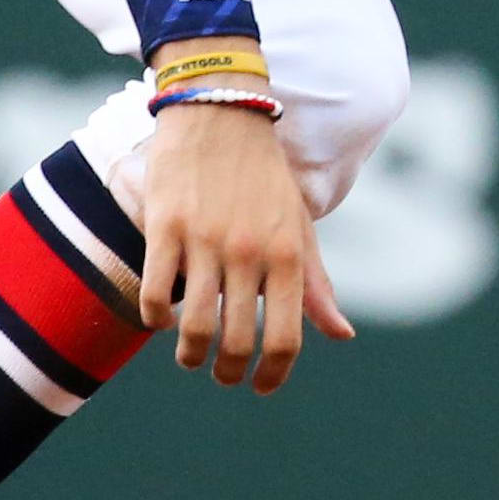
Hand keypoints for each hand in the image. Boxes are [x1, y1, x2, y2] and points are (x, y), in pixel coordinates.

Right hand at [130, 98, 355, 393]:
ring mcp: (205, 240)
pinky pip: (156, 294)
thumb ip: (315, 284)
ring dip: (190, 355)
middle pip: (237, 342)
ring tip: (189, 355)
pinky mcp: (166, 226)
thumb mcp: (298, 226)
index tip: (260, 387)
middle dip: (227, 372)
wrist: (221, 112)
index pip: (287, 337)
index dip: (273, 374)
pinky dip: (155, 319)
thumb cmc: (263, 177)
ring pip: (194, 329)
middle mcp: (249, 251)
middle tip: (221, 374)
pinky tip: (160, 319)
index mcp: (288, 254)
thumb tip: (342, 335)